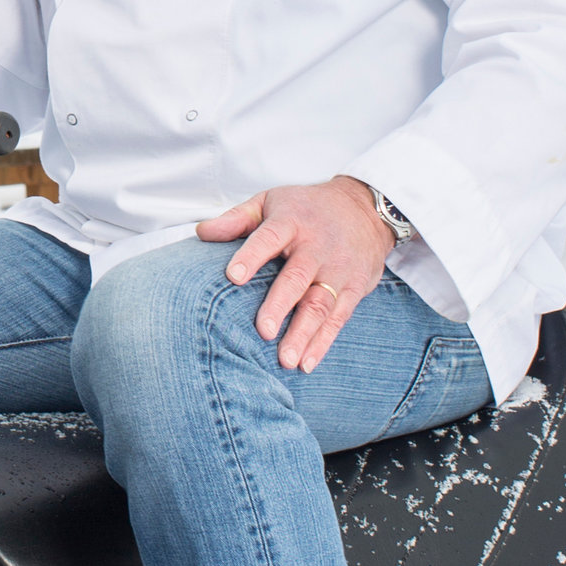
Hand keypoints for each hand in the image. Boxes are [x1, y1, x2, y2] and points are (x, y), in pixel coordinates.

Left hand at [197, 176, 395, 372]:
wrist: (364, 208)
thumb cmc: (306, 208)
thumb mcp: (271, 202)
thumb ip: (237, 219)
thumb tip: (201, 232)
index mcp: (292, 222)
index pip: (270, 237)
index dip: (251, 256)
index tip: (233, 276)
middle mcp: (317, 246)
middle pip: (297, 277)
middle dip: (281, 304)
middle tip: (264, 331)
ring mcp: (337, 269)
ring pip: (320, 304)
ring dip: (303, 333)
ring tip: (285, 359)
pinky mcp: (354, 288)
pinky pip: (338, 318)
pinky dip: (323, 342)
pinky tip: (306, 363)